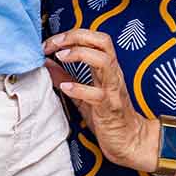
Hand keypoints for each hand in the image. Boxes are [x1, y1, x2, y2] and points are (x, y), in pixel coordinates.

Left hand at [43, 28, 157, 171]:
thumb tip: (46, 62)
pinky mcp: (110, 108)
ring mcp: (112, 89)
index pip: (94, 38)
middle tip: (54, 44)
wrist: (129, 140)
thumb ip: (65, 76)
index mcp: (107, 68)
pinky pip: (97, 94)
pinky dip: (80, 88)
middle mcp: (112, 74)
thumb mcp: (82, 93)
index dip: (72, 34)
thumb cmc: (107, 116)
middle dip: (76, 37)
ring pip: (104, 61)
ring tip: (60, 56)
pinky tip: (65, 87)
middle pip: (102, 42)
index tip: (51, 42)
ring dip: (80, 54)